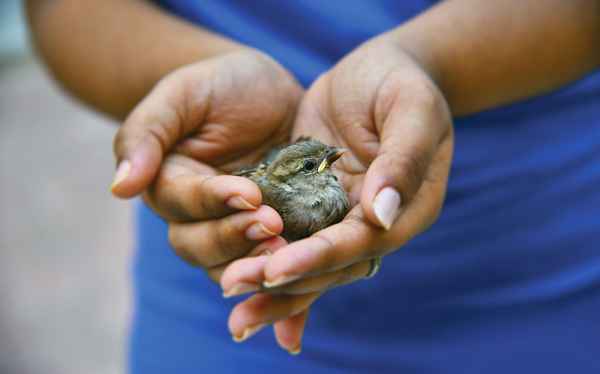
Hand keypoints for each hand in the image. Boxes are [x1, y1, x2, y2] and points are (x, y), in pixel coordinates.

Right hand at [109, 49, 309, 349]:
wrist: (263, 91)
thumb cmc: (218, 85)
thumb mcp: (182, 94)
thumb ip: (147, 132)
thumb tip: (120, 187)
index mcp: (171, 185)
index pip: (185, 205)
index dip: (214, 203)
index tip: (248, 194)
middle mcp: (198, 217)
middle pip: (201, 248)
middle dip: (235, 240)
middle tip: (273, 226)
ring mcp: (234, 230)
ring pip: (231, 268)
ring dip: (258, 268)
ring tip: (292, 254)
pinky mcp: (273, 235)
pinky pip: (271, 268)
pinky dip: (283, 290)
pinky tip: (301, 305)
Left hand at [222, 36, 453, 349]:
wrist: (377, 71)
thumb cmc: (402, 83)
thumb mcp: (412, 110)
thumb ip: (402, 161)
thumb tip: (380, 216)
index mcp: (405, 211)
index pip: (358, 245)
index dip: (318, 258)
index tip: (275, 269)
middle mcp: (371, 225)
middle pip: (327, 265)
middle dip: (281, 279)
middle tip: (231, 286)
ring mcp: (338, 215)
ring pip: (303, 257)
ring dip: (265, 278)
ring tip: (225, 290)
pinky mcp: (310, 201)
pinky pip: (286, 232)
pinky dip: (261, 252)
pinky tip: (228, 267)